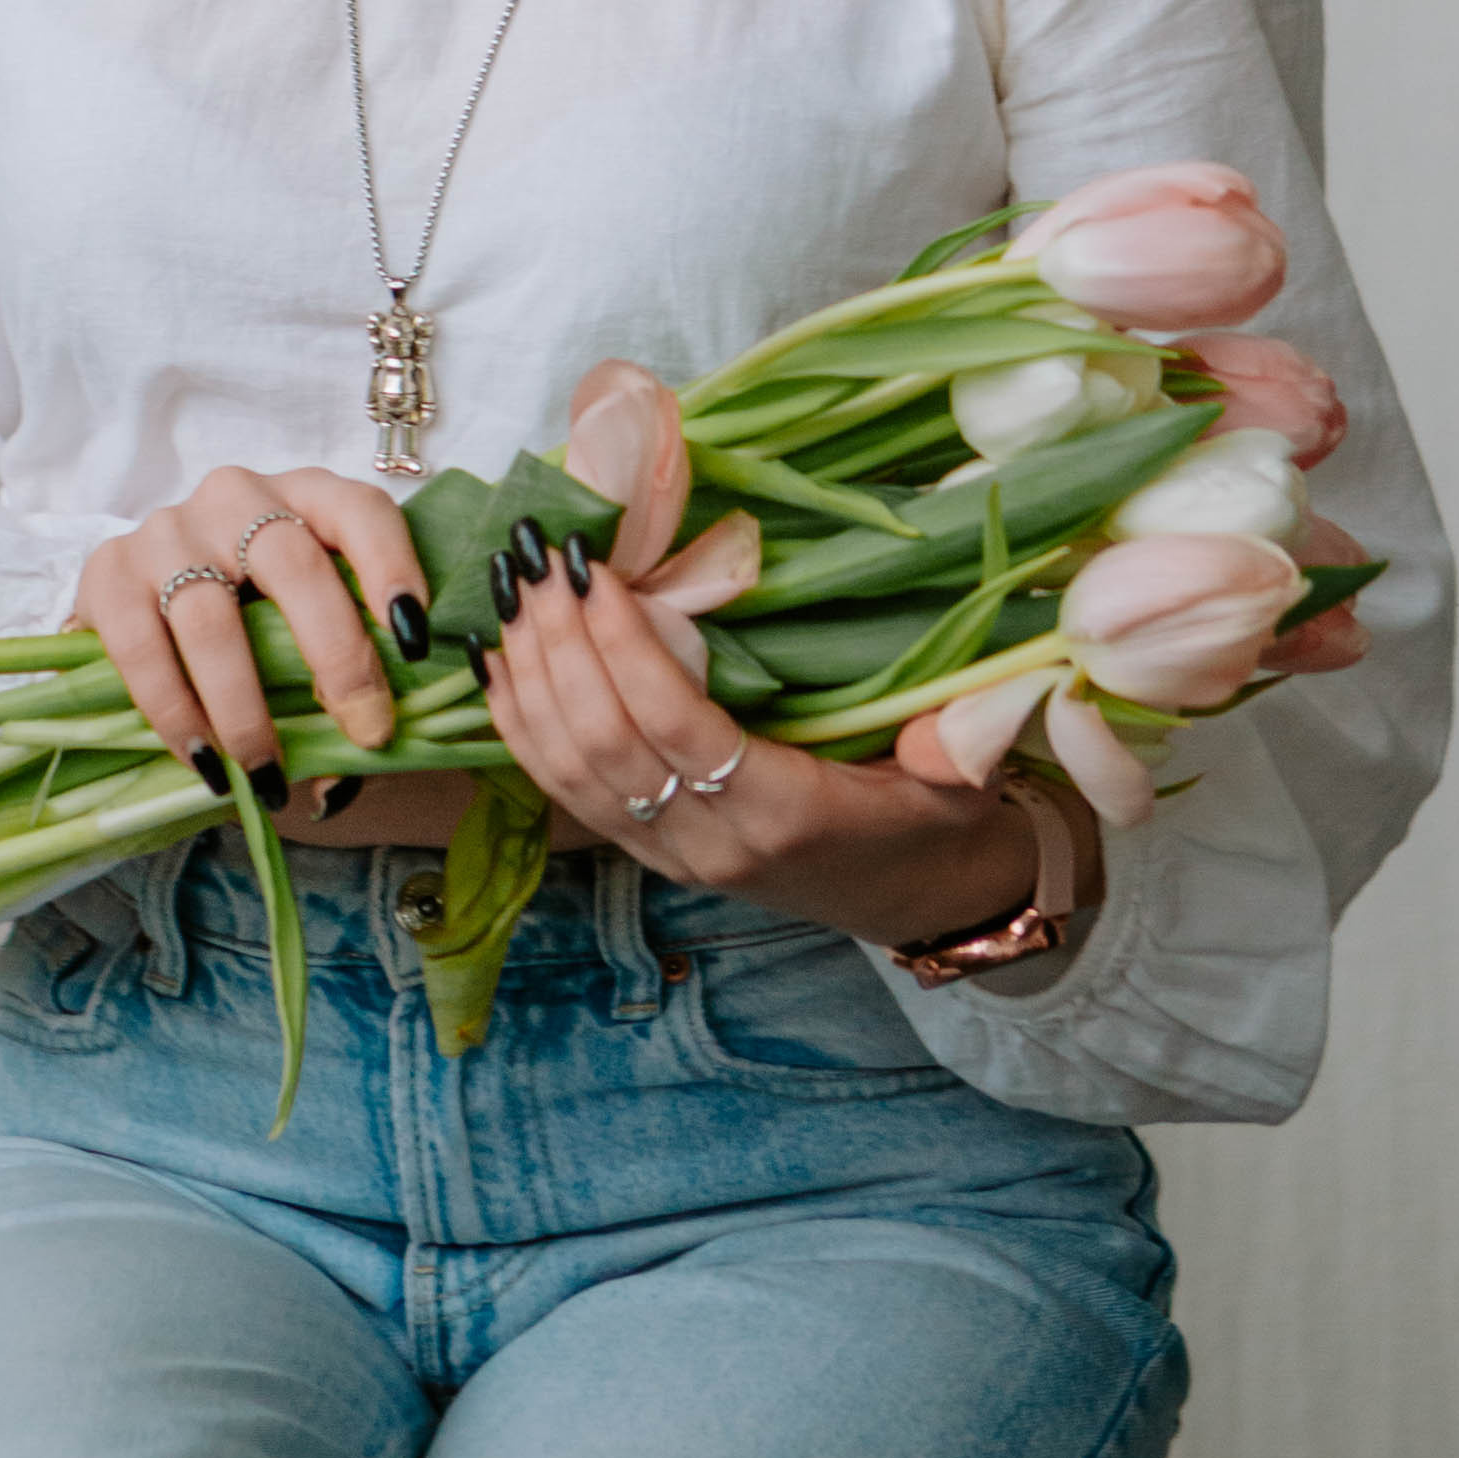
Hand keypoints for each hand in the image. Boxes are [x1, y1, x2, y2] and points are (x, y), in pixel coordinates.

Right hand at [75, 469, 428, 811]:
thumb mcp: (305, 627)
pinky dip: (175, 713)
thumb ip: (337, 686)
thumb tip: (345, 775)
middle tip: (366, 733)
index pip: (359, 512)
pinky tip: (202, 760)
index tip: (416, 641)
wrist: (146, 598)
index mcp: (305, 496)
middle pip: (293, 564)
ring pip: (211, 616)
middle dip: (337, 656)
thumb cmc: (253, 618)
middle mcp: (237, 497)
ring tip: (268, 775)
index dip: (393, 568)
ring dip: (244, 708)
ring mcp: (168, 530)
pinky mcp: (108, 571)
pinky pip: (142, 647)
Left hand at [480, 530, 1080, 945]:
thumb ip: (957, 752)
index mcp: (786, 814)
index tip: (597, 571)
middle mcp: (713, 842)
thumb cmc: (934, 824)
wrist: (914, 899)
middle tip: (536, 557)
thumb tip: (950, 725)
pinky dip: (519, 721)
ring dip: (528, 676)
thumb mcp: (963, 788)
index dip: (629, 650)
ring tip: (507, 588)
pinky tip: (495, 658)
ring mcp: (670, 854)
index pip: (683, 730)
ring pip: (570, 769)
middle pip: (607, 743)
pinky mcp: (646, 853)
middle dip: (559, 645)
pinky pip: (562, 790)